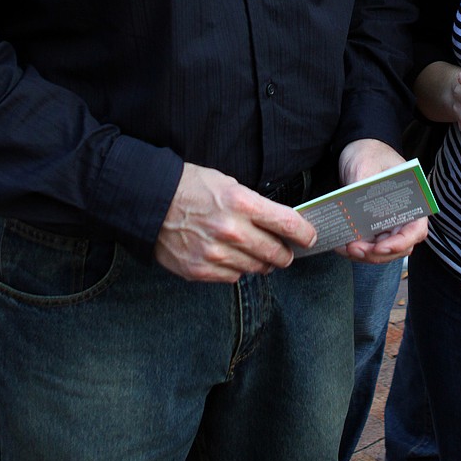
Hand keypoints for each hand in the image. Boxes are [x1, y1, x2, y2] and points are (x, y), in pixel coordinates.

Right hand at [154, 163, 316, 281]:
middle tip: (286, 251)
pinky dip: (237, 269)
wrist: (150, 202)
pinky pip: (233, 277)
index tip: (310, 237)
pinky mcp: (200, 270)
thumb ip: (254, 205)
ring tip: (258, 253)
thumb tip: (278, 224)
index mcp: (240, 202)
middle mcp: (231, 230)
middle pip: (276, 253)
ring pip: (256, 268)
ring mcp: (215, 253)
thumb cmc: (191, 187)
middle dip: (286, 254)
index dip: (304, 233)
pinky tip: (232, 257)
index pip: (287, 223)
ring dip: (262, 263)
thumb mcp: (227, 183)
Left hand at [336, 138, 428, 263]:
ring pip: (382, 250)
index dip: (400, 243)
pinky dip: (356, 248)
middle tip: (354, 248)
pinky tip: (341, 244)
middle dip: (377, 253)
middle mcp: (402, 215)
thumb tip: (364, 215)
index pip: (415, 230)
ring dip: (365, 254)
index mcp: (412, 199)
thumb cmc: (369, 152)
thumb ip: (366, 189)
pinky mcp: (372, 225)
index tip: (380, 247)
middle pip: (398, 246)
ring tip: (345, 247)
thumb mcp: (366, 165)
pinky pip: (368, 243)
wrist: (357, 147)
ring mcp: (387, 222)